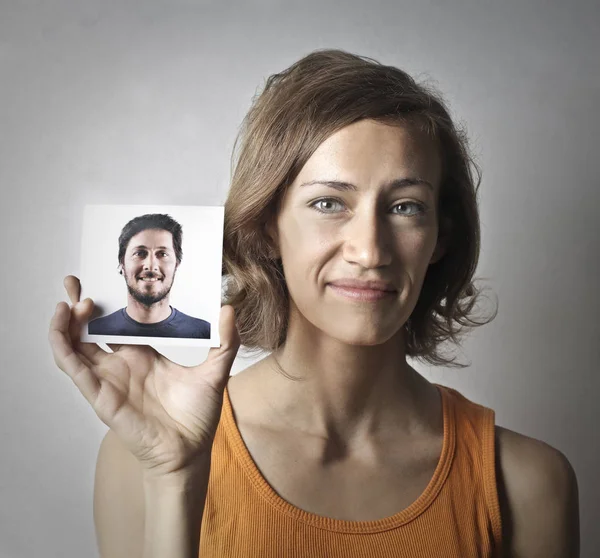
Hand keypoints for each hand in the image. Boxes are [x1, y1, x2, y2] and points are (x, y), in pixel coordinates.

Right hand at [48, 276, 239, 478]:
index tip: (108, 278)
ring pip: (75, 345)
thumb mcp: (215, 370)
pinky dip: (62, 345)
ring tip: (71, 297)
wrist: (189, 451)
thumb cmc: (197, 415)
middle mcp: (121, 364)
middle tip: (75, 279)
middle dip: (80, 304)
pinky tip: (62, 324)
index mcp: (143, 355)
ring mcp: (108, 378)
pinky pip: (73, 367)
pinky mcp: (100, 394)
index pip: (119, 322)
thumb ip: (224, 341)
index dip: (109, 302)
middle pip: (92, 329)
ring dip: (67, 321)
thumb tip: (229, 308)